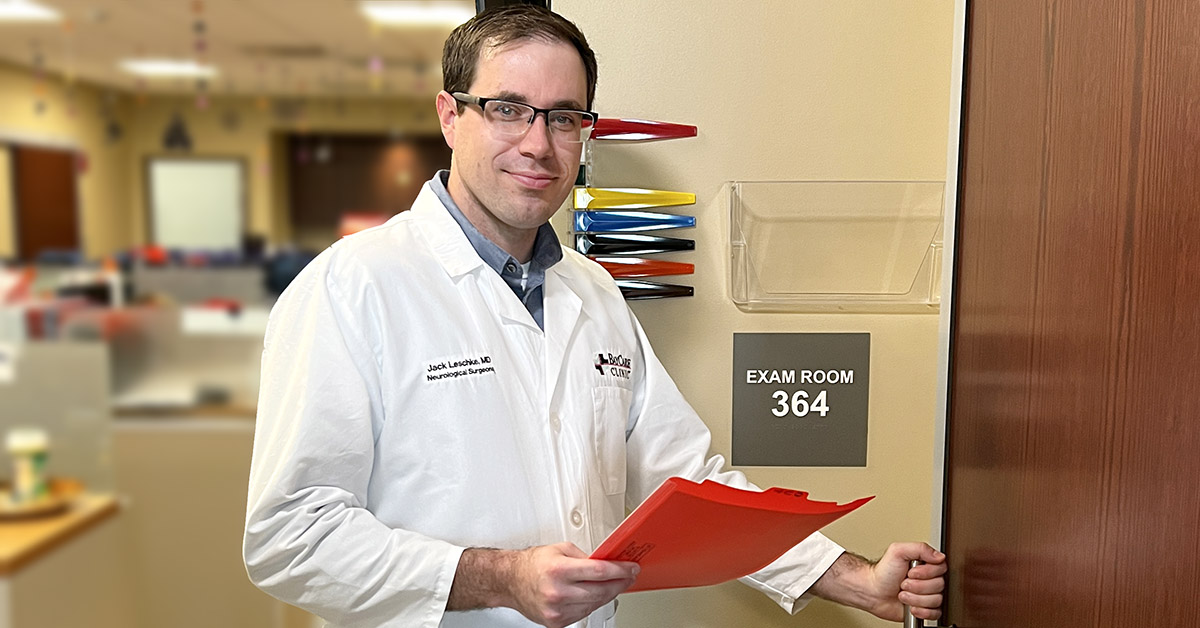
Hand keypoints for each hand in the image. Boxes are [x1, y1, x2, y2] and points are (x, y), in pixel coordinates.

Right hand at [449, 542, 638, 627]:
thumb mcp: (560, 549)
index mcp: (559, 570)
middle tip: (629, 576)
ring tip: (614, 584)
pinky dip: (592, 603)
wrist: (510, 582)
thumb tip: (606, 561)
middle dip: (619, 583)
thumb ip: (585, 556)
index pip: (599, 571)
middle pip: (600, 590)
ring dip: (608, 594)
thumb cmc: (533, 564)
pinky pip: (583, 613)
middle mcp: (557, 591)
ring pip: (594, 604)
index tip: (631, 568)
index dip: (620, 570)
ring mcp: (557, 610)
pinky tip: (595, 594)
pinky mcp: (556, 622)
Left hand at [865, 543, 946, 621]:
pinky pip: (936, 613)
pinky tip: (911, 606)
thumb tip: (939, 556)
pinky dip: (922, 611)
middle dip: (917, 587)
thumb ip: (920, 548)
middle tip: (903, 584)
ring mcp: (928, 594)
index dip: (925, 573)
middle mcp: (929, 579)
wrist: (873, 592)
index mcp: (926, 564)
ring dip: (916, 599)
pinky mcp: (926, 608)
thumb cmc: (883, 573)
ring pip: (936, 600)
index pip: (941, 568)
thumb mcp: (898, 551)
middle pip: (939, 586)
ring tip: (903, 594)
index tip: (911, 573)